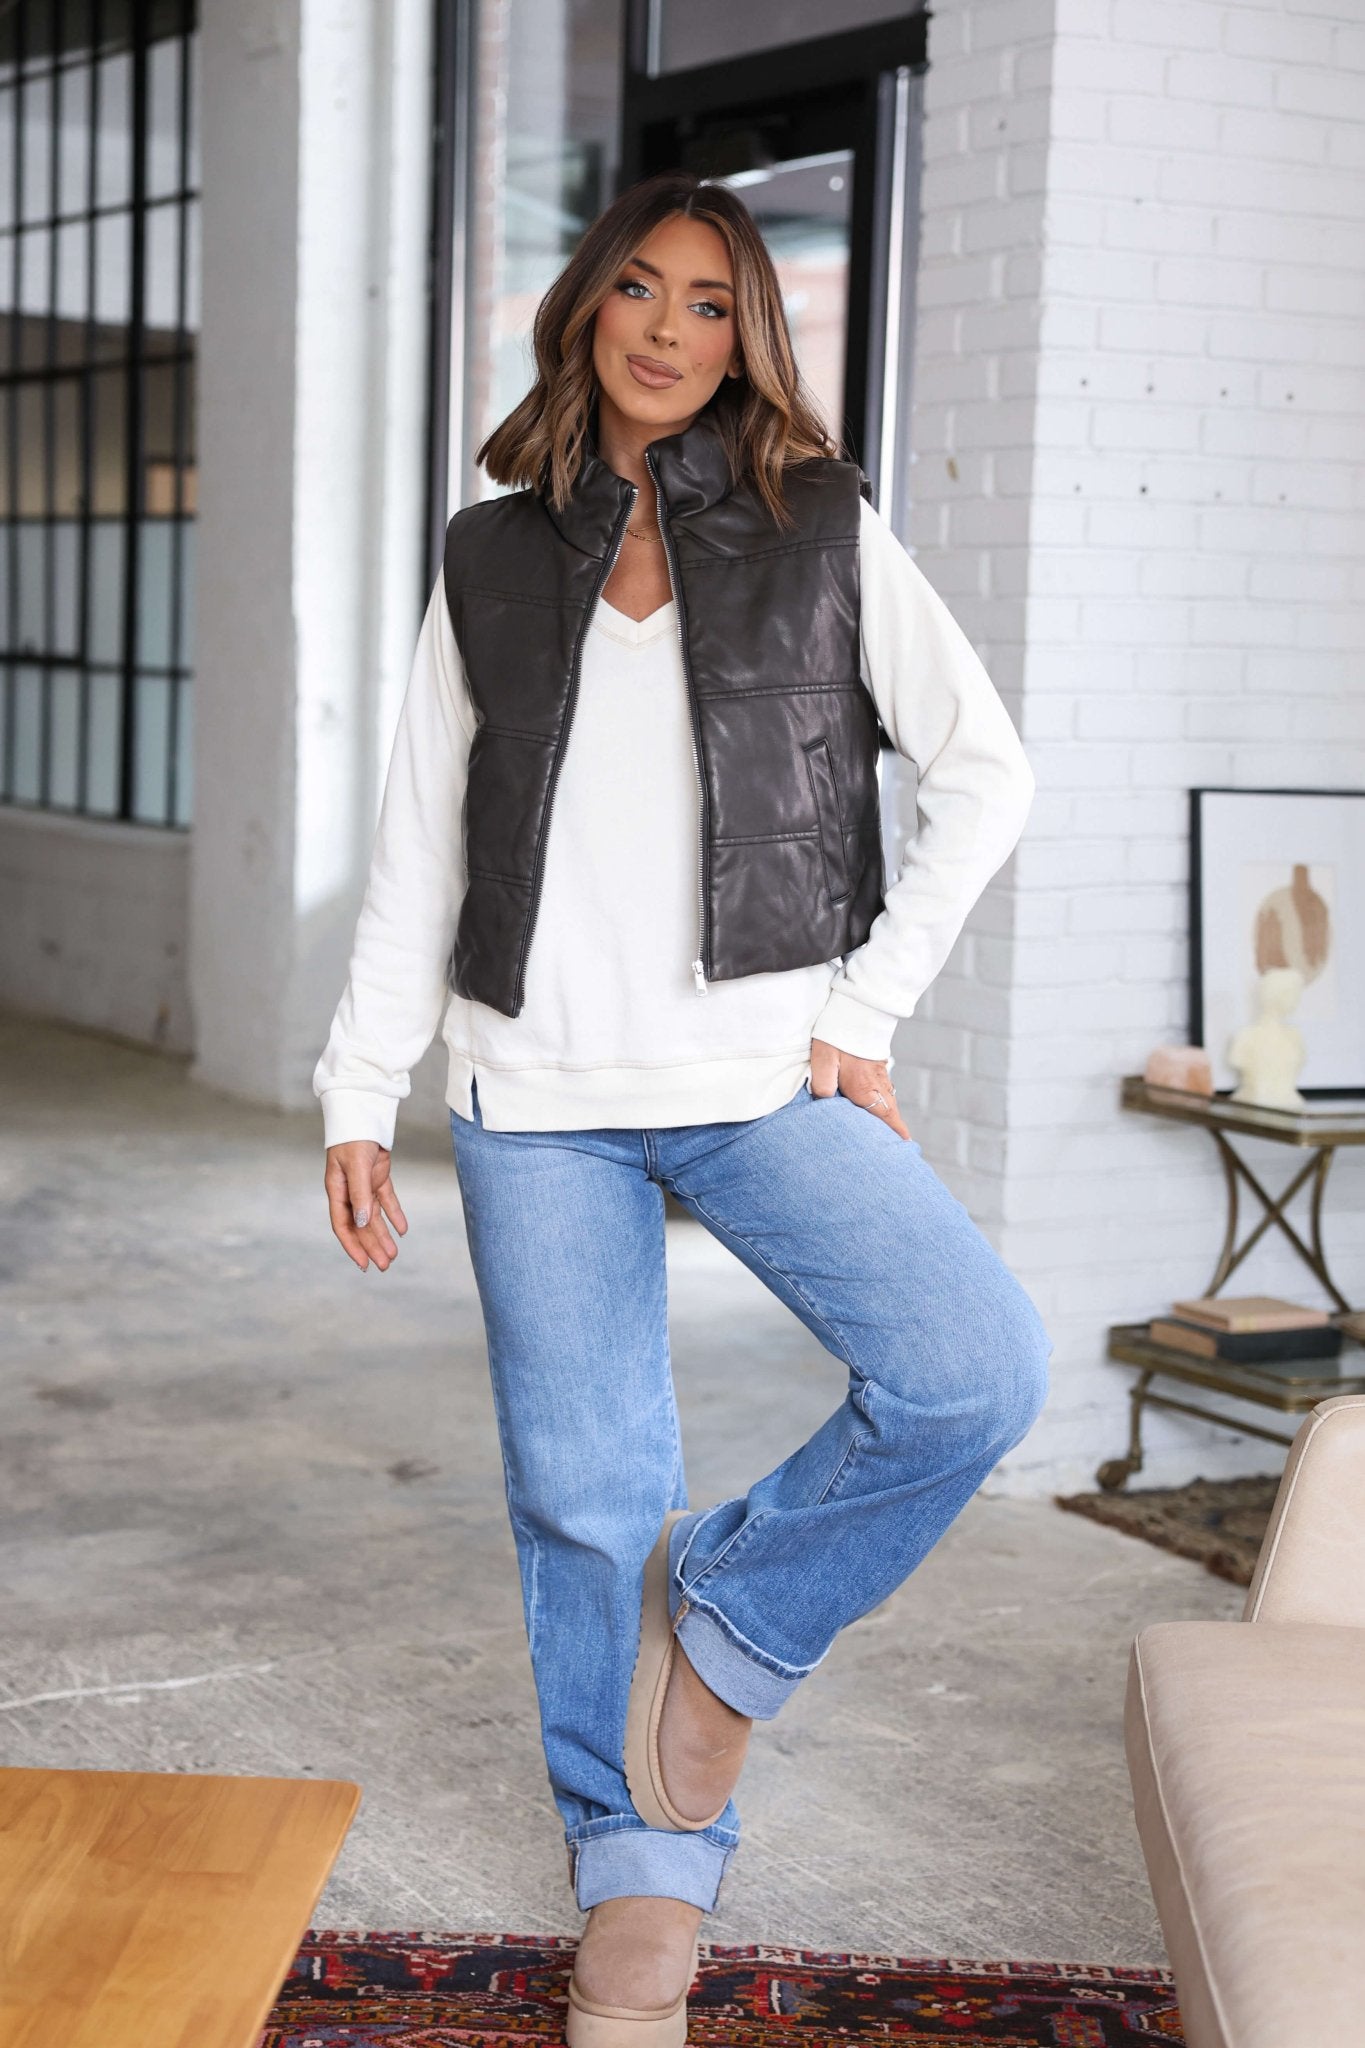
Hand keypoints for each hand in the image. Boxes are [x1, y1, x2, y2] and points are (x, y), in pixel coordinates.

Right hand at [325, 1140, 408, 1270]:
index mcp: (337, 1191)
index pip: (343, 1225)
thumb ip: (360, 1195)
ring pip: (374, 1217)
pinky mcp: (377, 1177)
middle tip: (385, 1265)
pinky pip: (387, 1200)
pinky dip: (395, 1214)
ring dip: (383, 1235)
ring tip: (393, 1255)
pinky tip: (403, 1230)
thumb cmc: (353, 1138)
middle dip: (372, 1246)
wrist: (363, 1113)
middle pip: (361, 1226)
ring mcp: (364, 1185)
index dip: (353, 1246)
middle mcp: (349, 1192)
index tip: (364, 1264)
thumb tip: (362, 1224)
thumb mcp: (356, 1166)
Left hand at [809, 1038, 912, 1140]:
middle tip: (899, 1150)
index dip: (895, 1136)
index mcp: (865, 1090)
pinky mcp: (877, 1069)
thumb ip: (822, 1085)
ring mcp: (880, 1077)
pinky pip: (884, 1093)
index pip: (885, 1120)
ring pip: (888, 1104)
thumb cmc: (838, 1037)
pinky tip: (875, 1110)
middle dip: (894, 1133)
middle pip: (890, 1116)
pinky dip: (884, 1106)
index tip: (904, 1149)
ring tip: (887, 1135)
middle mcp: (877, 1087)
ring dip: (889, 1119)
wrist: (856, 1010)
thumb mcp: (823, 1061)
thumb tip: (825, 1103)